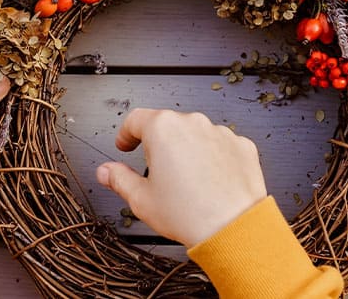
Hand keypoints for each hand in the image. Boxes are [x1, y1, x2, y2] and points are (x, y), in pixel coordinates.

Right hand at [95, 108, 266, 247]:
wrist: (233, 228)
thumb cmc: (189, 214)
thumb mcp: (141, 199)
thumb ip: (119, 179)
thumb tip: (106, 172)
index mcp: (163, 129)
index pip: (136, 120)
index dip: (126, 134)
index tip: (125, 145)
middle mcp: (193, 123)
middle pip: (167, 126)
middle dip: (159, 144)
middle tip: (156, 172)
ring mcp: (220, 133)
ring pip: (195, 135)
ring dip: (187, 150)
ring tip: (186, 182)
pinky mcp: (242, 146)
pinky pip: (220, 146)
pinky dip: (212, 158)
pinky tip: (208, 182)